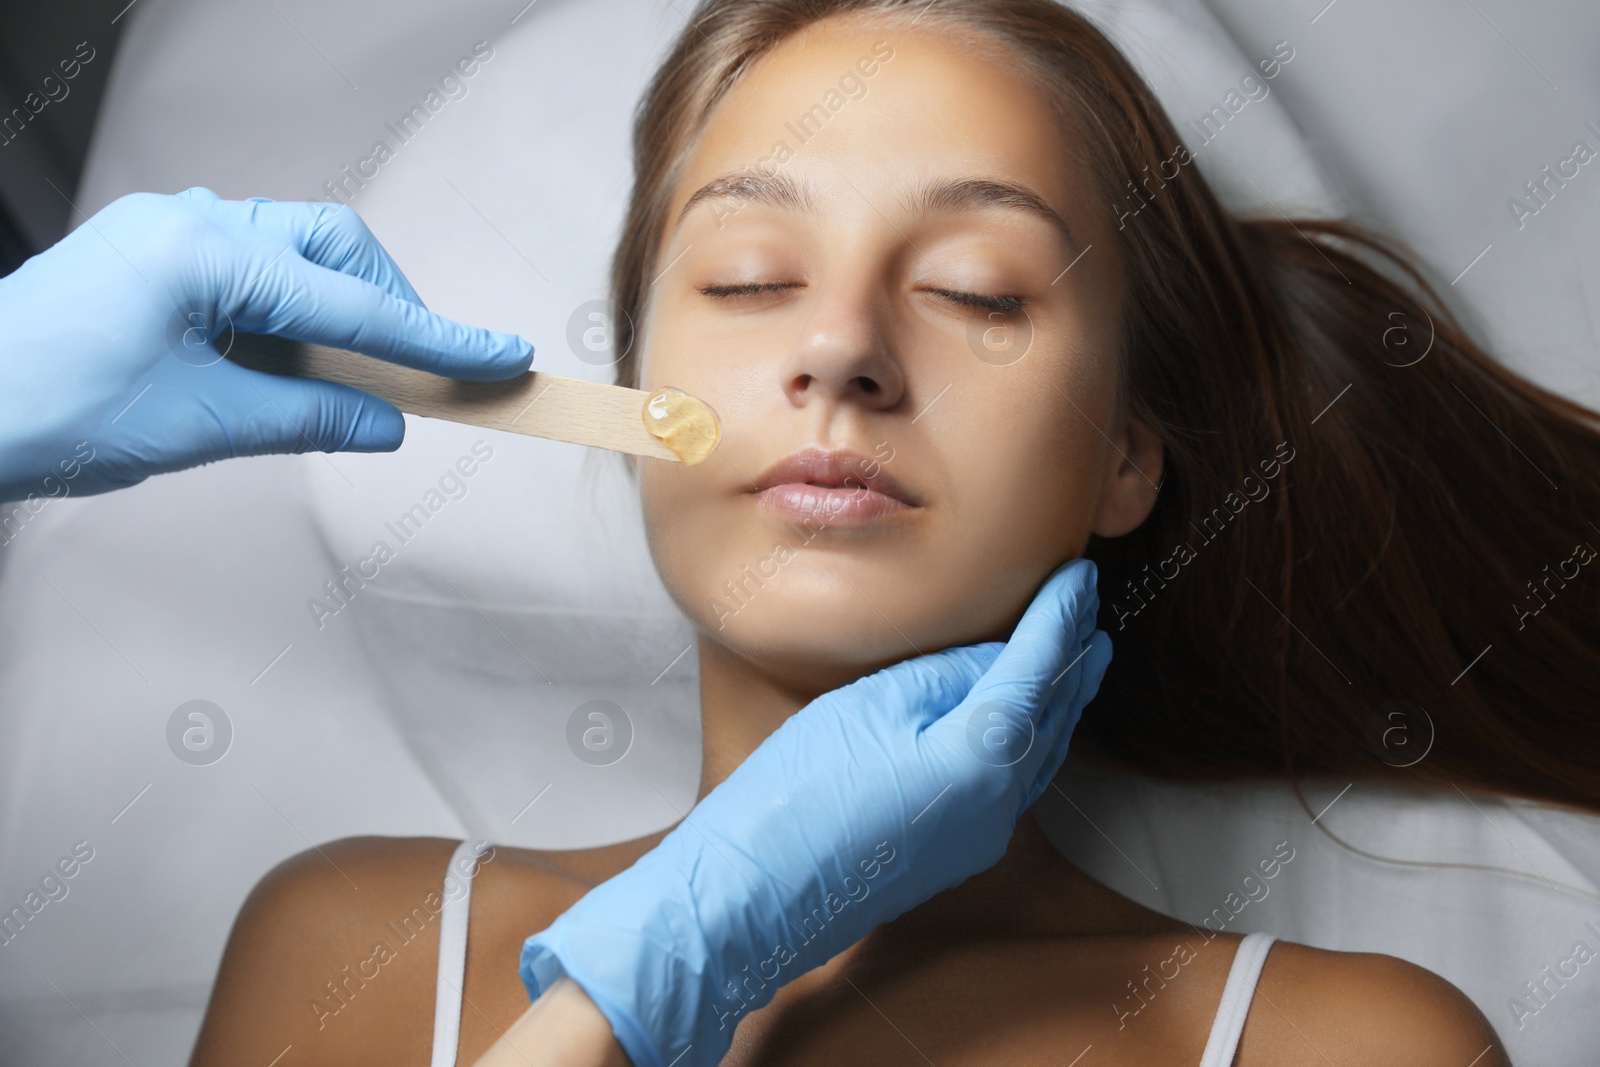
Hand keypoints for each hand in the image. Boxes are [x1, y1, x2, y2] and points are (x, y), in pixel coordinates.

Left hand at [0, 188, 531, 501]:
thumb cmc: (52, 413)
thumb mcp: (201, 425)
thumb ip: (310, 415)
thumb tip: (388, 422)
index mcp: (206, 253)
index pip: (353, 304)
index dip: (437, 340)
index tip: (501, 358)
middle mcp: (192, 222)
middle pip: (334, 244)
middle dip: (388, 302)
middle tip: (418, 371)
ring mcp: (167, 232)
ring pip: (294, 249)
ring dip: (339, 306)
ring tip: (355, 374)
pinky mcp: (151, 255)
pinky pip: (250, 266)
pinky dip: (290, 310)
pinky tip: (292, 359)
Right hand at [520, 558, 1111, 1066]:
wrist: (753, 896)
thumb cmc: (798, 794)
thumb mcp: (871, 707)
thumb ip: (944, 675)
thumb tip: (992, 658)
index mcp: (984, 758)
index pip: (1038, 669)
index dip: (1060, 616)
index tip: (1079, 575)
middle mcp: (1000, 804)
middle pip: (1054, 715)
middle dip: (1073, 656)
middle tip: (1089, 604)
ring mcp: (981, 837)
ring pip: (1041, 753)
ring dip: (1061, 699)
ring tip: (1080, 658)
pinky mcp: (954, 853)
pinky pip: (1016, 782)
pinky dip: (1033, 737)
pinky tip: (1024, 721)